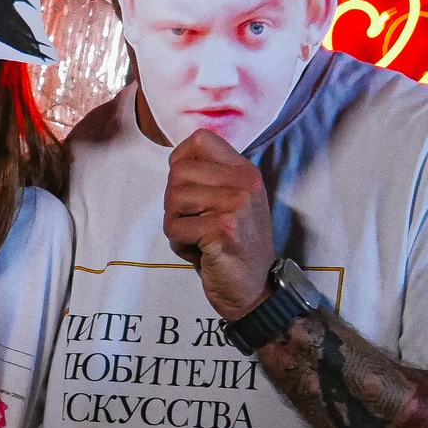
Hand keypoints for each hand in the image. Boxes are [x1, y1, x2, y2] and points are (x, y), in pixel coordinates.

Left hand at [162, 127, 275, 319]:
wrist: (254, 289)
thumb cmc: (232, 247)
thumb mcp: (229, 202)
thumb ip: (209, 178)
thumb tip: (176, 160)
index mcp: (245, 171)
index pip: (201, 139)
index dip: (181, 160)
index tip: (187, 187)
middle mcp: (244, 183)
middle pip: (179, 172)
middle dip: (174, 203)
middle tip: (195, 224)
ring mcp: (236, 204)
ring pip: (173, 199)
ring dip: (176, 225)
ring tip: (199, 239)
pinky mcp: (223, 229)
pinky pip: (175, 227)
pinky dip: (180, 245)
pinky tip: (201, 253)